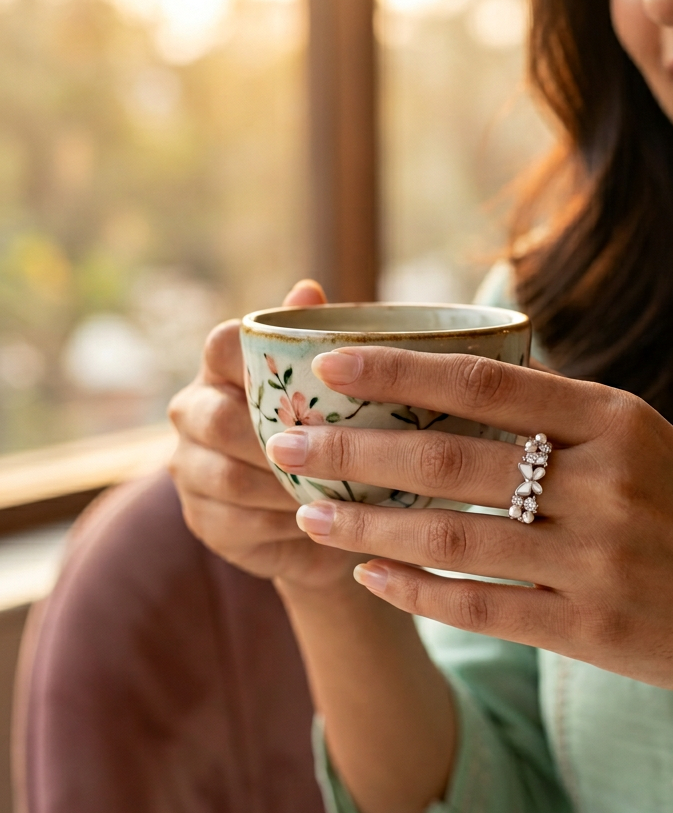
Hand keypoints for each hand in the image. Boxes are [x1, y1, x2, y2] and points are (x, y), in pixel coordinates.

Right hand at [168, 280, 367, 588]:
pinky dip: (288, 524)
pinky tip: (324, 521)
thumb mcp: (333, 389)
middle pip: (218, 418)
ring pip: (230, 477)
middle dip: (278, 437)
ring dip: (288, 485)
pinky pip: (240, 523)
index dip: (259, 357)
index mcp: (222, 370)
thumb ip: (316, 342)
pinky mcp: (204, 521)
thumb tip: (308, 288)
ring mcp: (191, 470)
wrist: (322, 514)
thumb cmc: (328, 434)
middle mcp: (193, 414)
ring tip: (340, 491)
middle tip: (340, 449)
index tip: (317, 378)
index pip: (223, 347)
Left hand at [264, 345, 672, 701]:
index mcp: (619, 421)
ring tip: (306, 510)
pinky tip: (368, 574)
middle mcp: (608, 484)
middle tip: (285, 442)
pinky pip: (481, 606)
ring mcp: (598, 561)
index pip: (486, 382)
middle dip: (356, 449)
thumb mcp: (647, 444)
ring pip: (454, 537)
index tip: (329, 364)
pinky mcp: (591, 630)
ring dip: (368, 523)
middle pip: (453, 459)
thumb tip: (457, 391)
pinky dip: (416, 589)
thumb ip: (564, 419)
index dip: (399, 369)